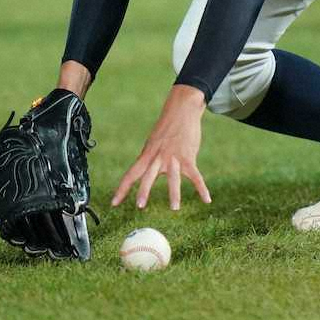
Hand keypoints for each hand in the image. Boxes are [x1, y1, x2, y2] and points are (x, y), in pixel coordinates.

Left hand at [111, 85, 211, 209]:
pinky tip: (206, 200)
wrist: (182, 110)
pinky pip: (195, 176)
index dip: (122, 189)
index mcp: (148, 155)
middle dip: (144, 191)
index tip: (113, 203)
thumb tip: (144, 170)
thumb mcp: (153, 142)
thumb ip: (149, 158)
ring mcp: (174, 157)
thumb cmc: (167, 128)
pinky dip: (202, 189)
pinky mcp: (188, 157)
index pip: (131, 174)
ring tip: (174, 208)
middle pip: (149, 176)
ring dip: (174, 194)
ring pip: (174, 178)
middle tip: (139, 206)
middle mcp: (158, 157)